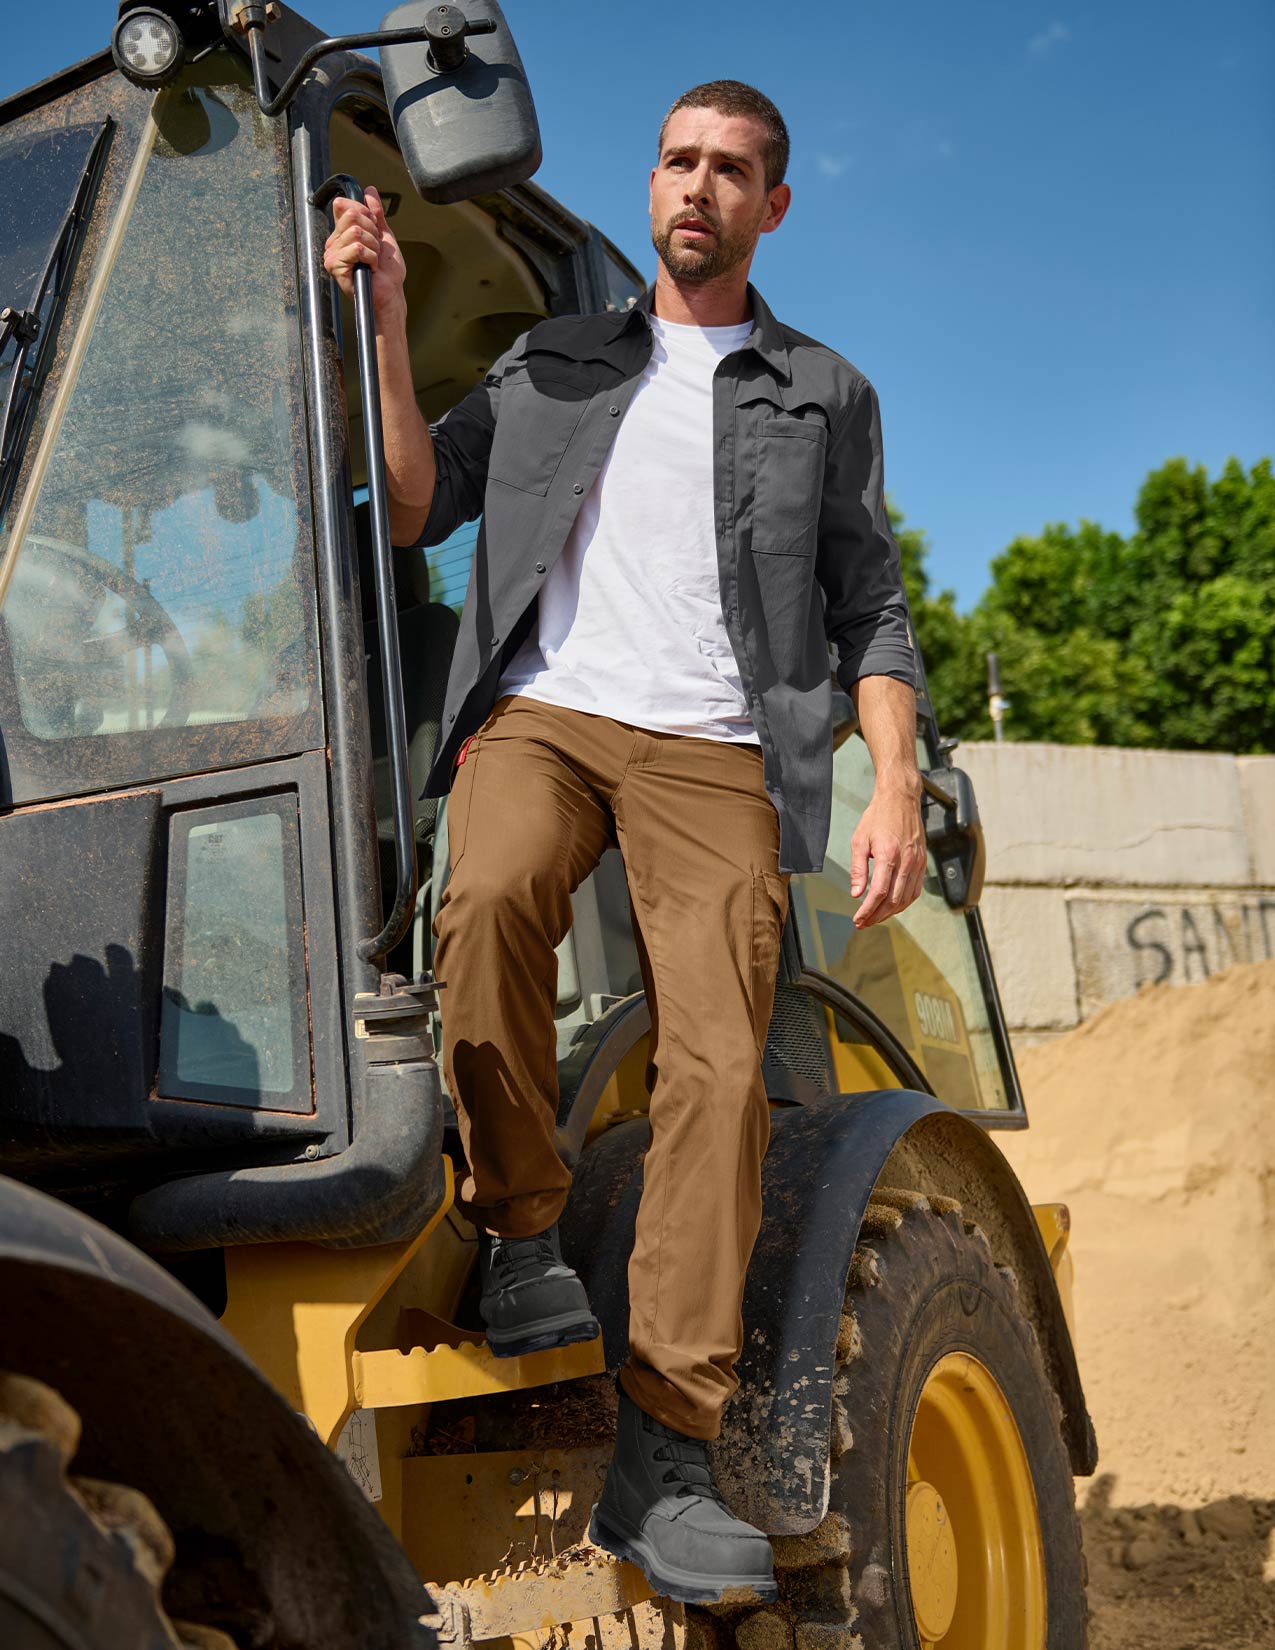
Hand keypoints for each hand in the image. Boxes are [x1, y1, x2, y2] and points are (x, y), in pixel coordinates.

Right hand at [322, 186, 406, 319]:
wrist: (390, 293)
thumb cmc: (387, 271)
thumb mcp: (384, 235)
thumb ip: (376, 213)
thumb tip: (369, 192)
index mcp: (342, 233)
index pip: (344, 205)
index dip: (366, 214)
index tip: (374, 231)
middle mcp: (334, 241)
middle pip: (352, 215)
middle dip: (372, 231)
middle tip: (375, 249)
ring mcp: (332, 254)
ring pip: (356, 232)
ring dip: (373, 247)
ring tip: (373, 260)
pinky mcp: (335, 266)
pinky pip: (357, 248)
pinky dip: (371, 257)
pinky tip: (370, 267)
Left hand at [850, 781, 925, 927]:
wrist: (900, 799)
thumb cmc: (878, 817)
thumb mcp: (859, 840)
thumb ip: (858, 869)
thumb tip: (856, 894)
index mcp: (889, 854)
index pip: (879, 892)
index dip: (868, 910)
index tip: (858, 919)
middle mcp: (907, 860)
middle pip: (894, 900)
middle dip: (877, 916)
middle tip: (863, 923)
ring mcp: (917, 862)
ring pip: (906, 898)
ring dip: (890, 913)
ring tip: (875, 918)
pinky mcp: (922, 862)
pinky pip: (915, 890)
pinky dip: (903, 903)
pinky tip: (892, 906)